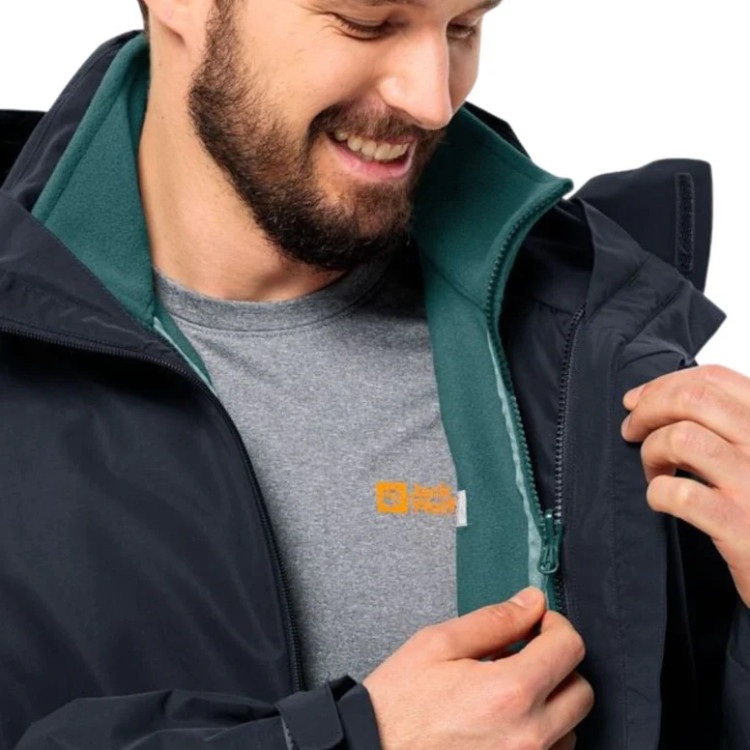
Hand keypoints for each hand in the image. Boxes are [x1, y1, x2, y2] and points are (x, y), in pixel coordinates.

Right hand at [361, 587, 592, 749]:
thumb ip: (494, 620)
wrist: (372, 749)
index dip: (555, 625)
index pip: (569, 647)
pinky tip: (504, 722)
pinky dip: (540, 735)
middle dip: (558, 665)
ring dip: (551, 704)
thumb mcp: (438, 644)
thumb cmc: (398, 703)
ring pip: (572, 728)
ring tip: (508, 694)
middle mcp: (529, 735)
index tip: (537, 623)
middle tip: (524, 655)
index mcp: (510, 692)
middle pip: (582, 691)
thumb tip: (532, 602)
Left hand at [621, 363, 749, 607]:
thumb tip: (660, 397)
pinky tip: (662, 499)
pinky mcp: (740, 527)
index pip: (713, 379)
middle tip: (632, 431)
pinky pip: (680, 493)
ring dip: (652, 451)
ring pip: (681, 438)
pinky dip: (658, 492)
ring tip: (654, 470)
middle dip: (647, 410)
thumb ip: (728, 423)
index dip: (663, 385)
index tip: (637, 400)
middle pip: (691, 399)